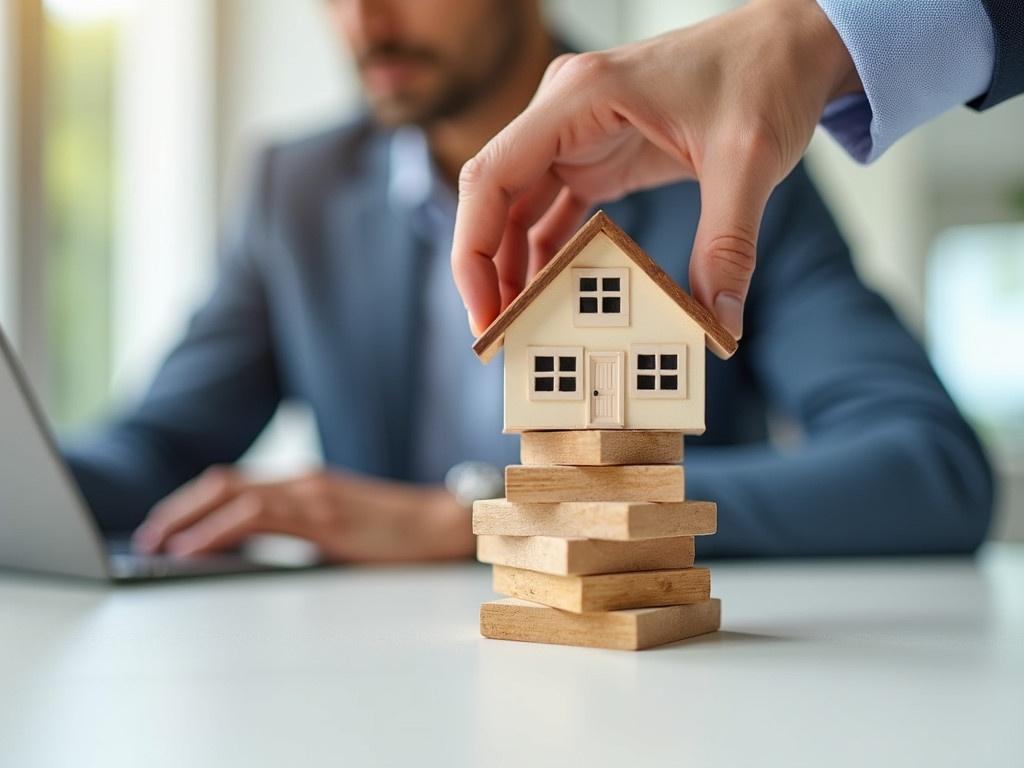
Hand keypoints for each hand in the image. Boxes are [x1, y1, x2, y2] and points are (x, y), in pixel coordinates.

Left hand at [131, 466, 475, 562]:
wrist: (440, 524)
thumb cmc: (394, 532)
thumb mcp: (340, 525)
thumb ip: (301, 528)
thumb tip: (252, 551)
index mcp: (305, 483)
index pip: (234, 482)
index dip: (192, 502)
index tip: (165, 525)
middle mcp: (303, 481)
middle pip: (222, 482)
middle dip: (178, 509)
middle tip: (147, 536)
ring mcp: (313, 495)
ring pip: (232, 495)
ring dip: (187, 519)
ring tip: (158, 544)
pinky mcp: (323, 517)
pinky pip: (257, 517)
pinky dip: (216, 530)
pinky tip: (194, 549)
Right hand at [451, 0, 860, 339]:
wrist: (793, 44)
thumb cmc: (764, 74)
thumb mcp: (747, 160)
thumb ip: (726, 244)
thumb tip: (718, 322)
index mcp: (580, 97)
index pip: (490, 175)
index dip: (473, 249)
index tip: (485, 310)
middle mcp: (564, 113)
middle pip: (494, 198)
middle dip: (488, 269)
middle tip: (499, 333)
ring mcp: (576, 135)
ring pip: (517, 210)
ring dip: (515, 267)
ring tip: (522, 325)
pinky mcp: (597, 156)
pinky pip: (553, 212)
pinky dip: (549, 256)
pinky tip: (554, 296)